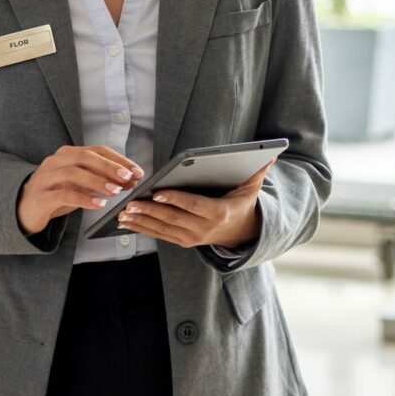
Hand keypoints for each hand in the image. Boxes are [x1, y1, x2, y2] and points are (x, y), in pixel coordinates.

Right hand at [18, 145, 141, 237]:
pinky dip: (84, 199)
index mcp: (67, 154)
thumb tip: (129, 180)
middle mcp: (55, 162)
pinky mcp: (41, 197)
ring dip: (98, 181)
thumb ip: (99, 179)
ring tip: (116, 191)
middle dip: (109, 167)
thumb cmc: (55, 194)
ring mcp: (46, 178)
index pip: (96, 150)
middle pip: (85, 157)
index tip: (137, 171)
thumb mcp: (78, 184)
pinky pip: (64, 195)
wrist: (22, 209)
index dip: (118, 159)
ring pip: (74, 173)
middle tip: (128, 178)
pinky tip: (99, 204)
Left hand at [117, 160, 271, 251]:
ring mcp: (192, 238)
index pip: (193, 206)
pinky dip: (142, 229)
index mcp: (218, 213)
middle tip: (130, 203)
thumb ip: (257, 171)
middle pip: (173, 219)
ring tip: (123, 213)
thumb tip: (271, 153)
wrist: (243, 233)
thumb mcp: (252, 188)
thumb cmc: (243, 204)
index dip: (176, 200)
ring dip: (141, 221)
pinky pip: (160, 235)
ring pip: (163, 229)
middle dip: (149, 211)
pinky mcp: (184, 242)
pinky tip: (127, 222)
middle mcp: (204, 229)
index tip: (158, 193)